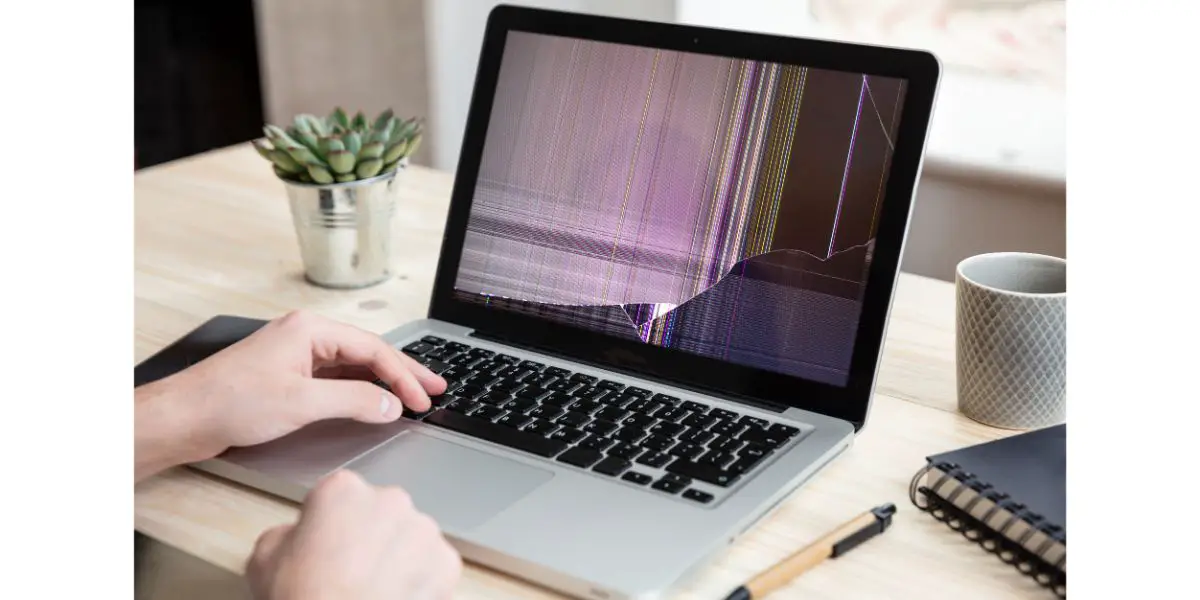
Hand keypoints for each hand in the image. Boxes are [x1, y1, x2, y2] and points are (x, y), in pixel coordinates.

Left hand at [135, 310, 445, 476]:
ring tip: (412, 394)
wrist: (183, 416)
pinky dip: (359, 389)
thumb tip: (390, 404)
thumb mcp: (301, 403)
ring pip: (352, 365)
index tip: (422, 399)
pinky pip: (335, 377)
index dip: (403, 376)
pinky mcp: (288, 375)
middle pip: (367, 352)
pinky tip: (373, 401)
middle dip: (403, 372)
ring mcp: (296, 355)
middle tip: (435, 387)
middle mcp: (305, 335)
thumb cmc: (229, 402)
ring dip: (383, 381)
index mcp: (310, 329)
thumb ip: (353, 402)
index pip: (373, 349)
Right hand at [247, 469, 461, 599]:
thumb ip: (287, 532)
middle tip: (351, 572)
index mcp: (342, 489)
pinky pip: (434, 568)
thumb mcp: (264, 558)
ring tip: (375, 589)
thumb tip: (300, 536)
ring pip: (411, 539)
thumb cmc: (301, 598)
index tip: (326, 547)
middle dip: (371, 537)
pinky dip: (421, 582)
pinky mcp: (447, 562)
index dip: (331, 524)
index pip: (340, 496)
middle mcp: (390, 499)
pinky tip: (397, 597)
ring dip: (398, 558)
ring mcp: (423, 530)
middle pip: (381, 514)